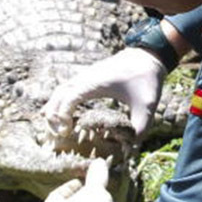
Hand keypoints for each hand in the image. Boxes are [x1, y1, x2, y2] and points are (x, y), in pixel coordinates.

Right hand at [44, 47, 166, 139]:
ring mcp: (87, 75)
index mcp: (96, 83)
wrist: (148, 55)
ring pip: (61, 89)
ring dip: (55, 106)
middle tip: (56, 134)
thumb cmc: (146, 79)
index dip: (62, 115)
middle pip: (59, 94)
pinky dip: (61, 100)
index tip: (66, 131)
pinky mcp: (90, 76)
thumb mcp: (146, 106)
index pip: (68, 97)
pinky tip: (65, 114)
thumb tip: (130, 147)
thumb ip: (140, 127)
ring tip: (56, 126)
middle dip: (53, 114)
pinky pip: (68, 87)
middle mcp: (86, 78)